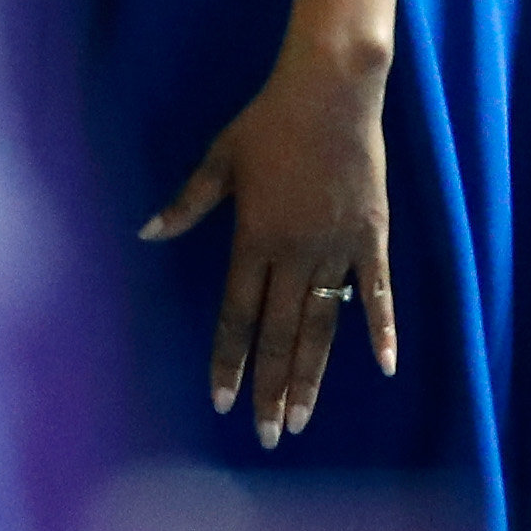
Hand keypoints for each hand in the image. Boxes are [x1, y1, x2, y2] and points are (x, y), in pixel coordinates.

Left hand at [139, 53, 396, 445]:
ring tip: (305, 419)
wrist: (331, 92)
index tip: (221, 402)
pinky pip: (376, 292)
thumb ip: (186, 203)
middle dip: (272, 389)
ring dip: (313, 375)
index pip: (236, 315)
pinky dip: (381, 329)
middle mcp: (295, 254)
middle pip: (279, 334)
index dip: (228, 360)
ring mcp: (337, 249)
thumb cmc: (268, 123)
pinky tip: (384, 366)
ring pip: (323, 326)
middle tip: (268, 438)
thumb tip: (146, 233)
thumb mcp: (218, 159)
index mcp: (254, 239)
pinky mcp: (371, 237)